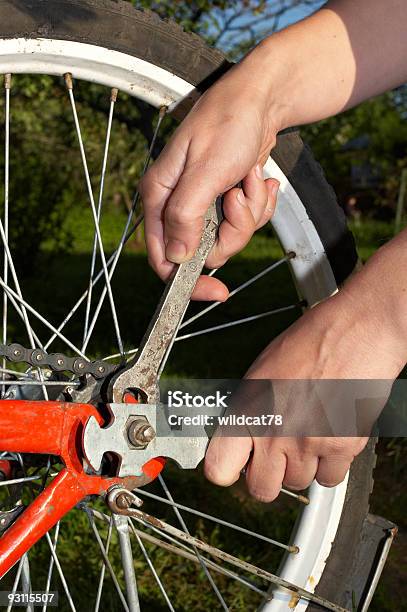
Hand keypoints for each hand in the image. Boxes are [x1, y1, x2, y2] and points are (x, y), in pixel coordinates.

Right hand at [140, 55, 281, 300]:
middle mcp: (178, 204)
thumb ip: (186, 216)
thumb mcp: (206, 172)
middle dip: (232, 230)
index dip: (188, 280)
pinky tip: (259, 179)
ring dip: (249, 212)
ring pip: (229, 237)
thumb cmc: (228, 124)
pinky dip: (259, 204)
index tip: (217, 290)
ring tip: (251, 179)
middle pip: (204, 251)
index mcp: (161, 198)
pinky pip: (246, 222)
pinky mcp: (225, 200)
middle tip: (239, 198)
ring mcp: (204, 204)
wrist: (261, 100)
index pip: (164, 258)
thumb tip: (176, 259)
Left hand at [204, 283, 404, 501]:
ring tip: (310, 433)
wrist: (356, 331)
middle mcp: (274, 432)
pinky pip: (330, 479)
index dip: (226, 470)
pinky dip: (331, 465)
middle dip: (269, 476)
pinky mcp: (341, 447)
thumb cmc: (310, 342)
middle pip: (261, 489)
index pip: (218, 468)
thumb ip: (248, 410)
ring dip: (303, 466)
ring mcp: (308, 443)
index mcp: (247, 410)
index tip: (235, 464)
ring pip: (298, 484)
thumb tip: (240, 437)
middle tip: (277, 455)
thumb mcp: (261, 372)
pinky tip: (330, 437)